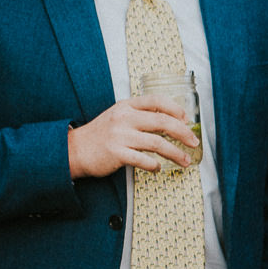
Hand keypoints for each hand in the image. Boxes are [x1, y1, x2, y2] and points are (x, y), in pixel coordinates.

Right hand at [67, 94, 197, 177]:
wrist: (74, 149)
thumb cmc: (101, 134)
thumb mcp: (118, 116)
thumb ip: (140, 115)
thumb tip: (171, 121)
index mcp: (126, 106)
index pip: (156, 100)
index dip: (175, 108)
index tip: (187, 119)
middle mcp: (124, 118)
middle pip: (163, 121)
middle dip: (183, 133)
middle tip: (194, 142)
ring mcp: (120, 135)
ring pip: (157, 143)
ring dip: (175, 153)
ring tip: (185, 161)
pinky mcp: (116, 153)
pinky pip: (143, 160)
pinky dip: (154, 165)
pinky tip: (158, 168)